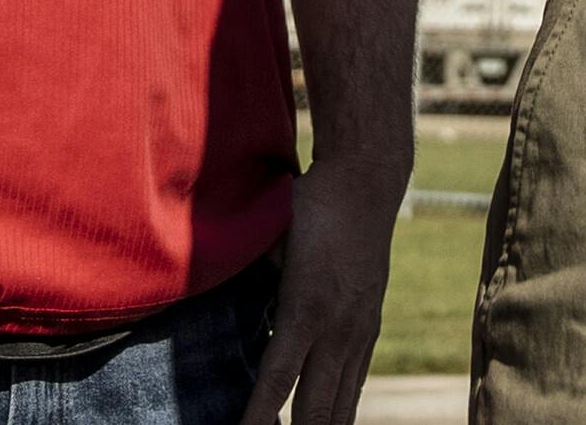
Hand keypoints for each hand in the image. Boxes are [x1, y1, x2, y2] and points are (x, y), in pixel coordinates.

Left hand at [232, 152, 400, 424]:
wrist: (366, 183)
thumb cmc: (309, 206)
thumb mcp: (269, 238)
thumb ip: (248, 278)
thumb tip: (214, 304)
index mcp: (306, 308)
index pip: (277, 381)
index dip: (258, 420)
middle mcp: (338, 329)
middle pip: (317, 409)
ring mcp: (360, 332)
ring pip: (343, 406)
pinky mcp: (371, 328)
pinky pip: (355, 385)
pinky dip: (338, 412)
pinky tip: (324, 422)